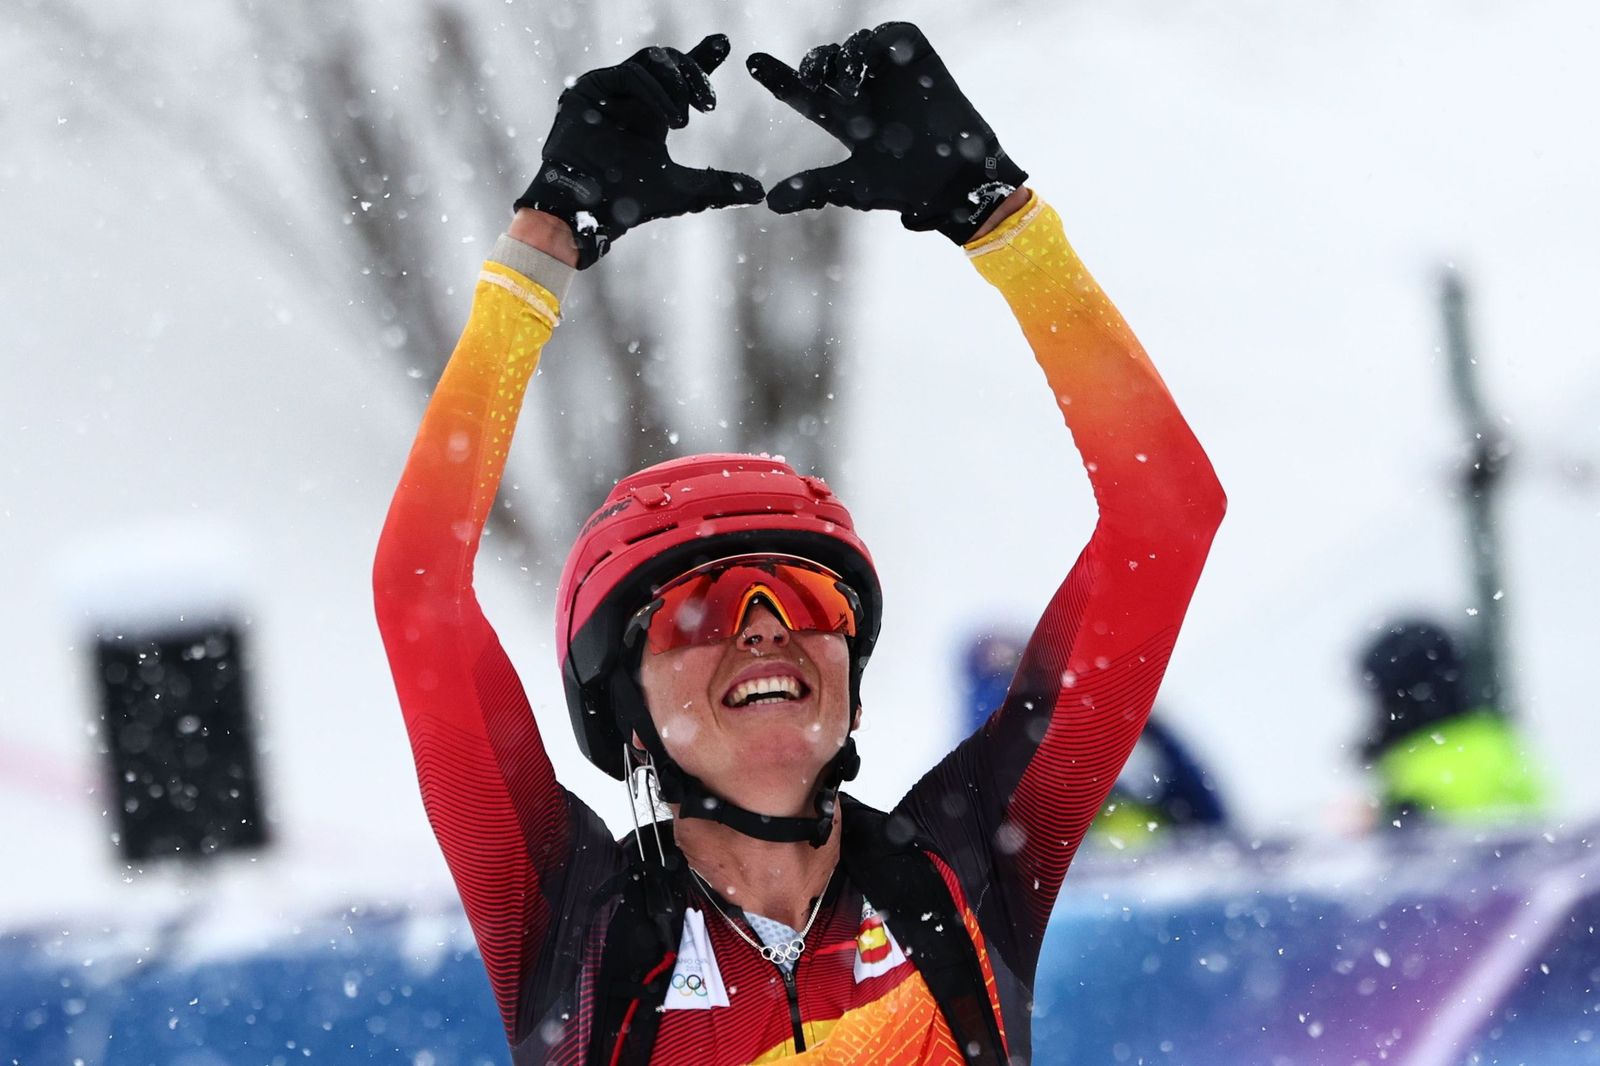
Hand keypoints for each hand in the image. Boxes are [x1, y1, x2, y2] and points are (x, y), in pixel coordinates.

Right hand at [515, 34, 763, 268]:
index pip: (681, 78)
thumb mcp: (685, 191)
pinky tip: (669, 117)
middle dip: (696, 73)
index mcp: (653, 115)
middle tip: (710, 103)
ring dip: (676, 85)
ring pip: (653, 61)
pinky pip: (630, 73)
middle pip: (670, 61)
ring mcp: (611, 90)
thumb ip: (720, 187)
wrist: (591, 209)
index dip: (702, 59)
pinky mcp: (590, 87)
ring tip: (686, 120)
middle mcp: (633, 98)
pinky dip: (655, 91)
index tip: (724, 43)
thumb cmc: (630, 204)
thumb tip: (761, 193)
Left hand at [747, 22, 1026, 243]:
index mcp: (844, 119)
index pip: (803, 94)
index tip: (751, 62)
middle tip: (811, 77)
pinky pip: (891, 34)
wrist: (955, 180)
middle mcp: (863, 92)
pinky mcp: (918, 60)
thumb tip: (768, 203)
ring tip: (850, 84)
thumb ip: (813, 189)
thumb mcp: (853, 187)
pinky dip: (878, 41)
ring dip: (844, 57)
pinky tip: (873, 61)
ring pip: (854, 45)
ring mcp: (890, 75)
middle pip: (824, 63)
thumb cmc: (904, 187)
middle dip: (812, 64)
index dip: (778, 76)